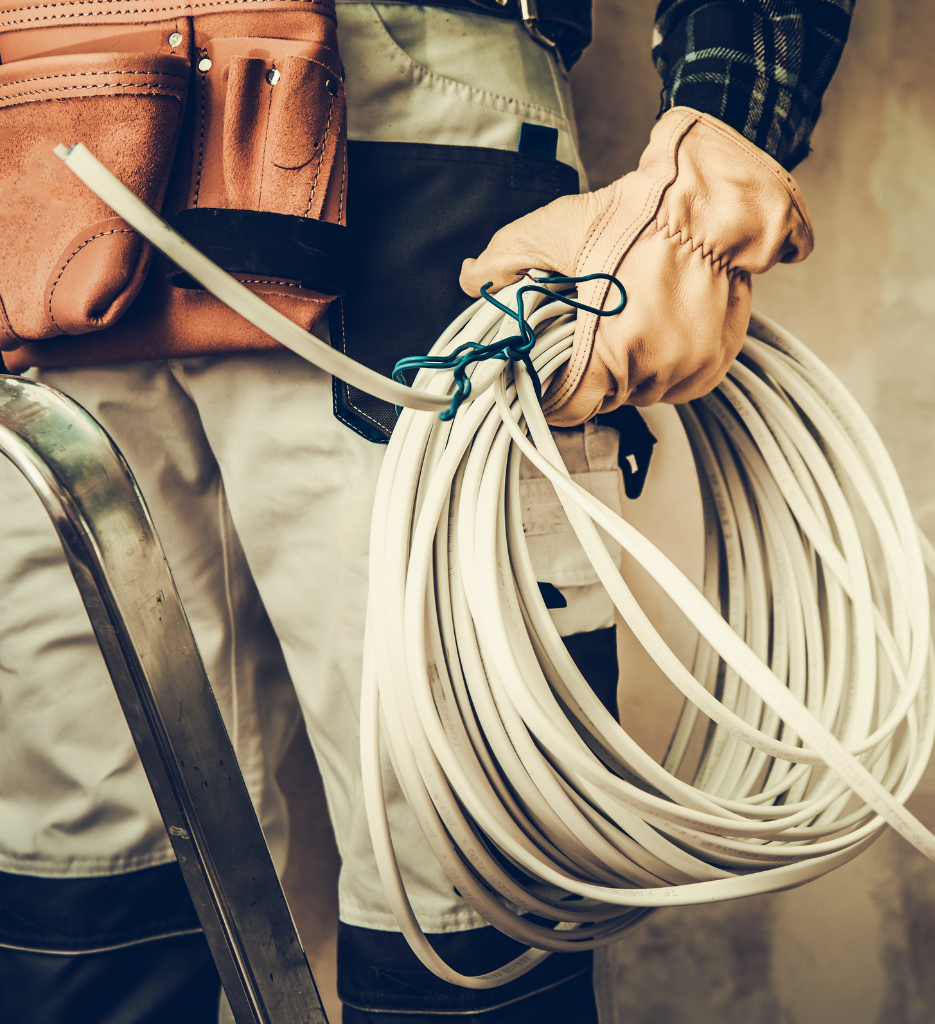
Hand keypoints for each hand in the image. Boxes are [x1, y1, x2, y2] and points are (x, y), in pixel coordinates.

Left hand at [460, 107, 813, 425]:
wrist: (710, 200)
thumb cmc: (636, 216)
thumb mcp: (553, 231)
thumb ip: (503, 260)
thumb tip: (472, 277)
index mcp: (608, 356)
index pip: (567, 409)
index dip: (549, 391)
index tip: (545, 374)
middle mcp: (653, 372)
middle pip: (604, 399)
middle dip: (588, 371)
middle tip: (586, 330)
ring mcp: (689, 370)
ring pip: (642, 392)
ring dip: (627, 368)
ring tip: (622, 320)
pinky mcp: (715, 363)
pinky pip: (677, 383)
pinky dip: (662, 364)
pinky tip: (653, 326)